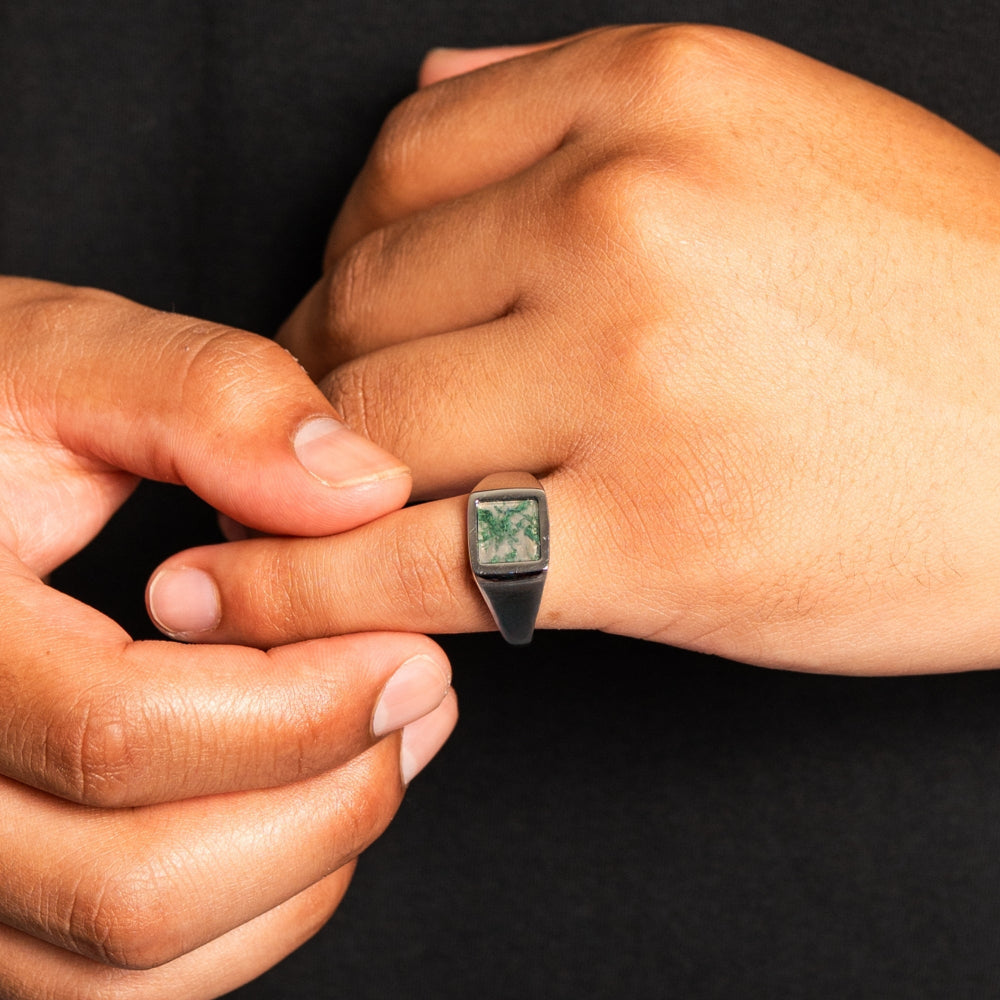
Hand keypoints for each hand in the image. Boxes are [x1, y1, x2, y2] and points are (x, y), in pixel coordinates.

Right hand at [0, 277, 455, 998]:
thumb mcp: (63, 360)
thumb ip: (209, 399)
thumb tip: (363, 488)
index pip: (122, 733)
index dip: (300, 706)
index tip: (408, 653)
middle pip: (133, 885)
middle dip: (326, 800)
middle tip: (418, 701)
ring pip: (129, 963)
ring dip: (300, 867)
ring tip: (384, 748)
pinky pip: (117, 980)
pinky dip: (245, 917)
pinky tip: (306, 808)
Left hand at [147, 26, 999, 673]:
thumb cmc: (933, 300)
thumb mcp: (775, 133)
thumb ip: (577, 102)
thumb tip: (430, 91)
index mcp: (655, 97)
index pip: (395, 168)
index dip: (339, 259)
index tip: (334, 325)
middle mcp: (630, 216)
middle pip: (361, 300)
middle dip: (314, 379)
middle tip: (312, 438)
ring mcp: (634, 379)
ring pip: (362, 432)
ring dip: (299, 482)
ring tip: (278, 514)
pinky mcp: (651, 541)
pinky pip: (415, 565)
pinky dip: (303, 590)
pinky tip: (236, 601)